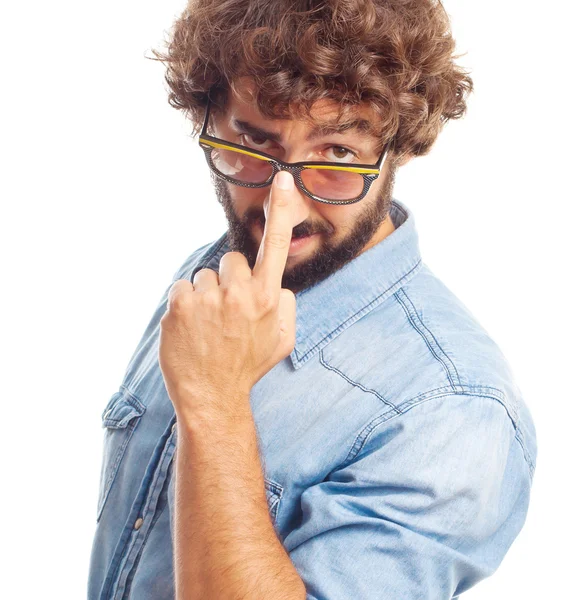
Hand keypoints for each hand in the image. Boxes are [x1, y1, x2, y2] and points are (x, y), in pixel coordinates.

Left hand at [158, 171, 296, 421]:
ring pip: (205, 276)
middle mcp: (240, 293)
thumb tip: (276, 284)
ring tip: (207, 326)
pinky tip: (190, 328)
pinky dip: (184, 303)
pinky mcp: (179, 304)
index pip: (277, 245)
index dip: (282, 210)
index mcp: (268, 298)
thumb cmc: (248, 367)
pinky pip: (183, 286)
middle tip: (226, 312)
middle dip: (229, 280)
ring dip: (205, 295)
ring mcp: (208, 298)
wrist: (212, 396)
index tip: (284, 180)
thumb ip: (286, 306)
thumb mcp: (283, 340)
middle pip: (231, 260)